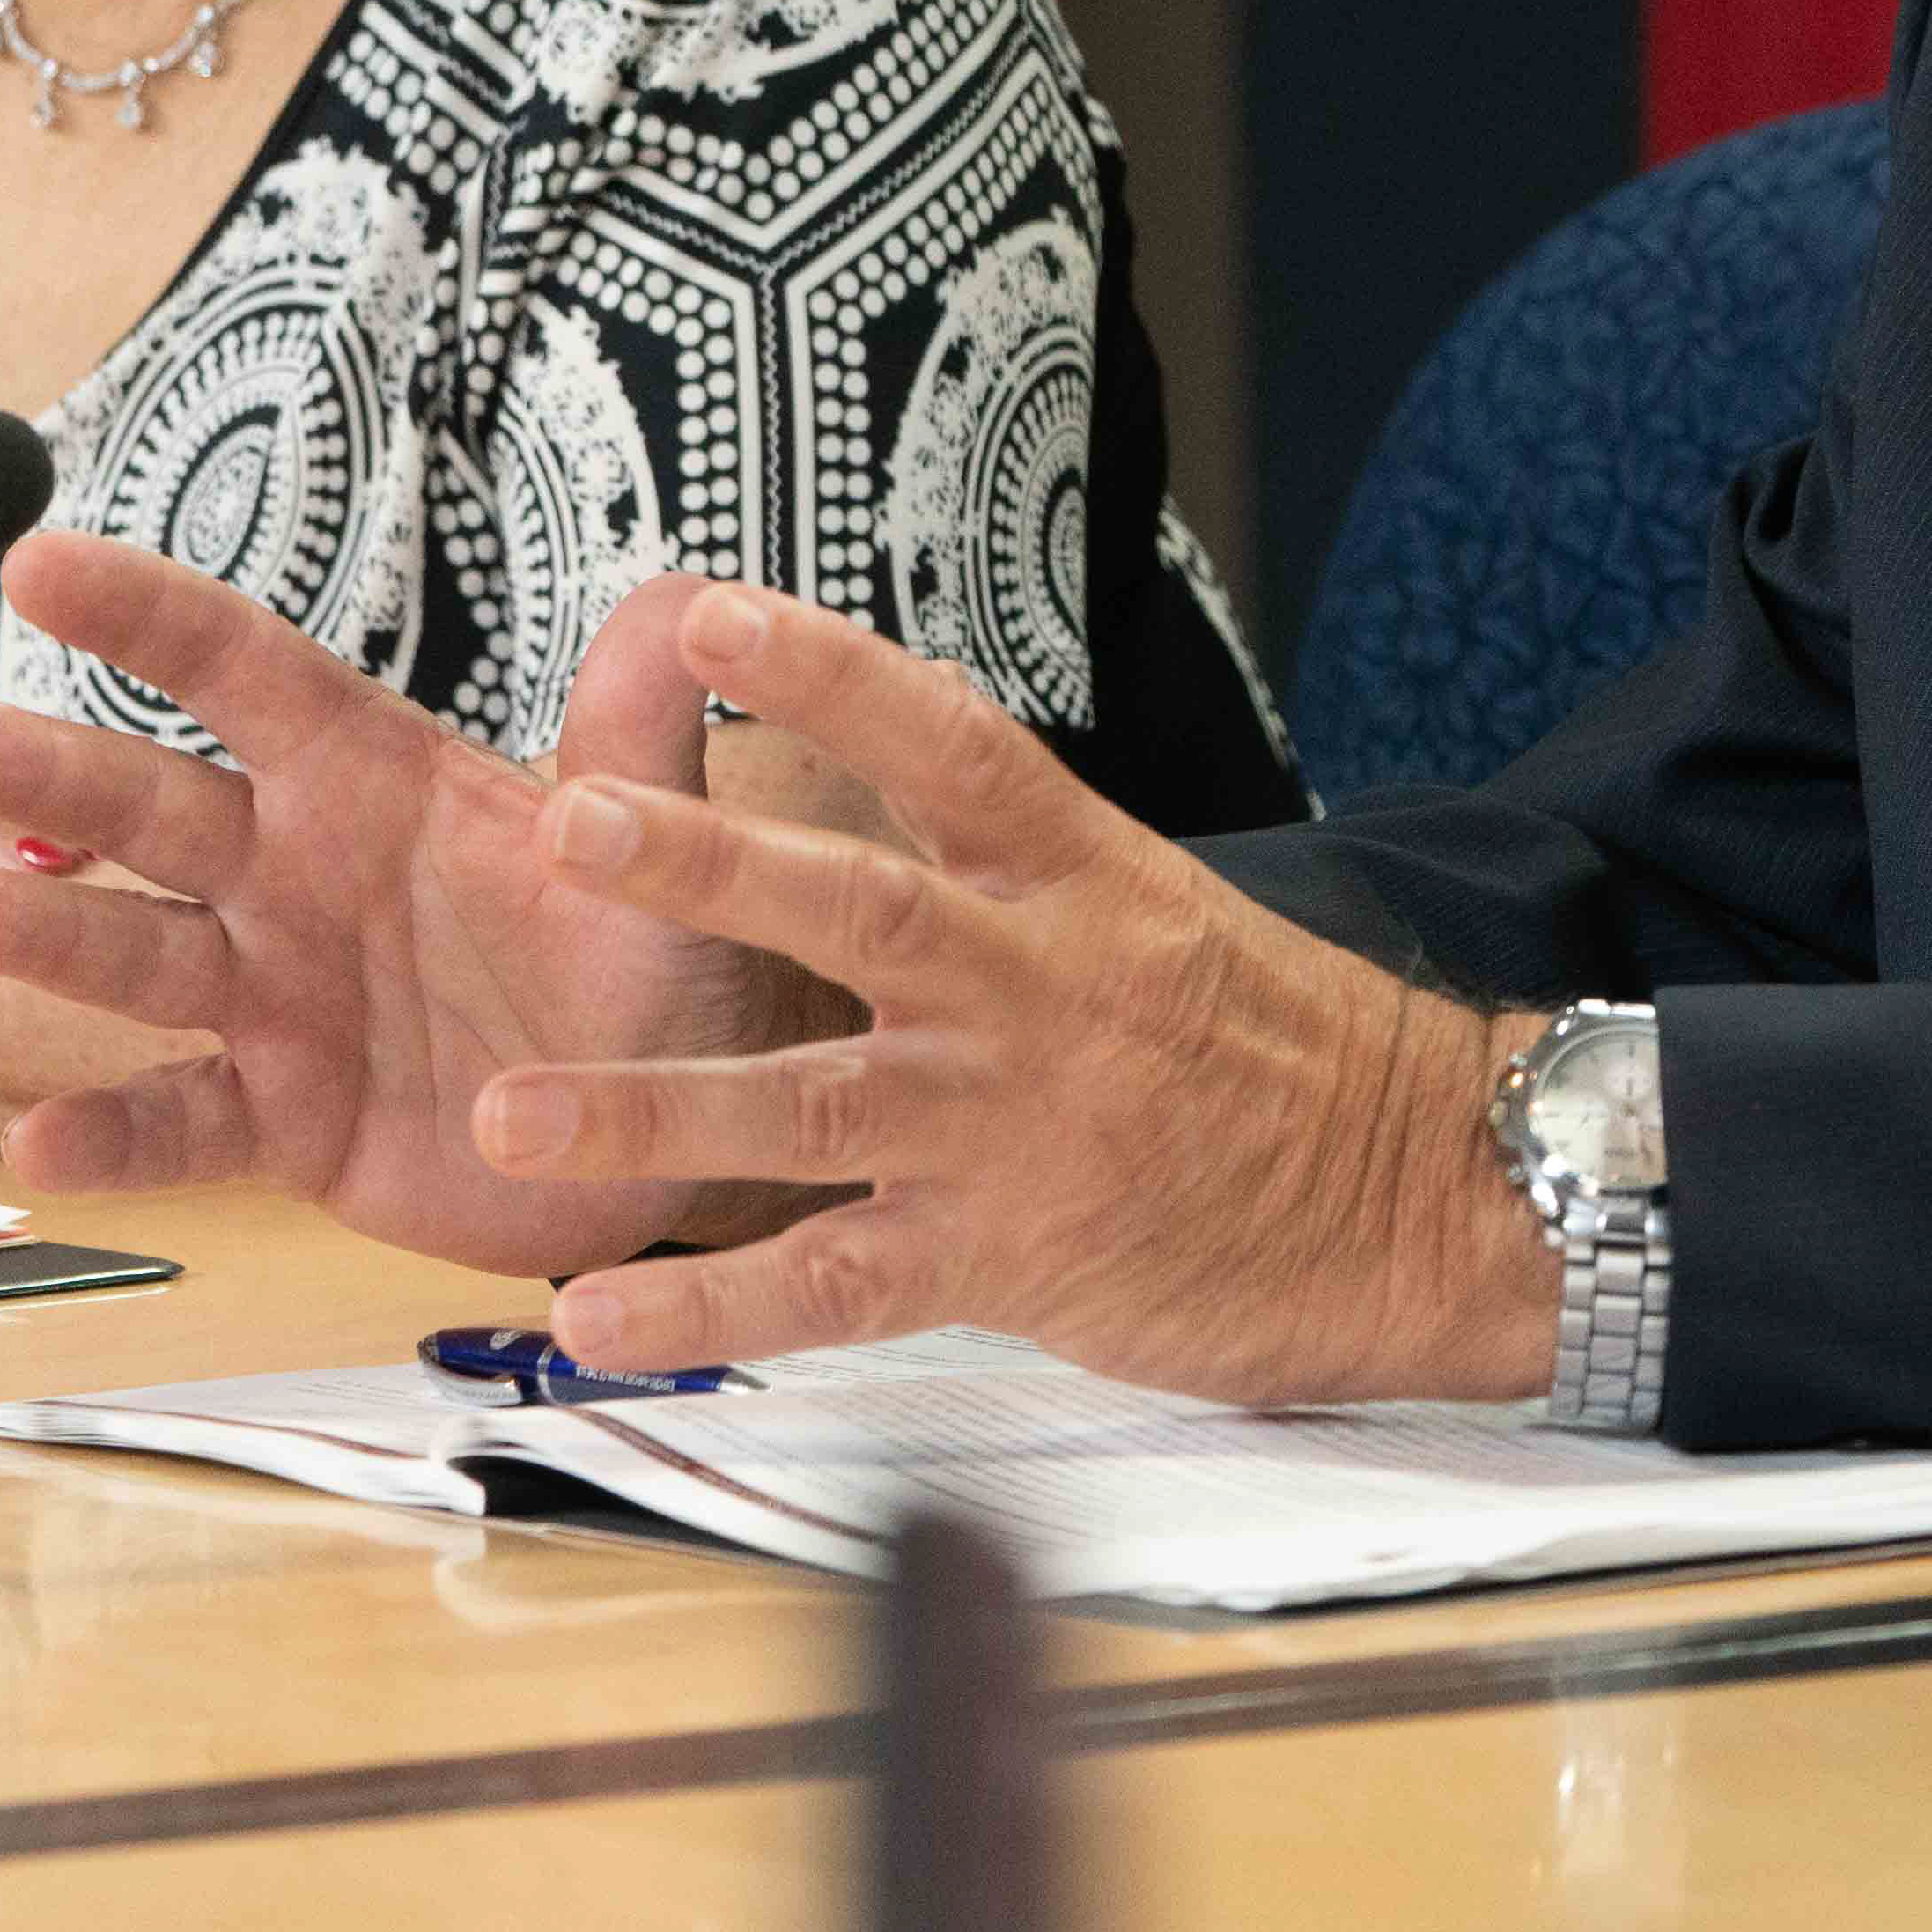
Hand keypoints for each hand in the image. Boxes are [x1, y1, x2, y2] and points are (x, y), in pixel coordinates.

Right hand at [0, 532, 791, 1276]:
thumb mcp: (668, 835)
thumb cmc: (657, 947)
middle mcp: (299, 875)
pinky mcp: (284, 1121)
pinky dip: (112, 1138)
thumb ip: (650, 730)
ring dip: (46, 937)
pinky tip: (40, 1143)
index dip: (149, 617)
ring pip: (137, 955)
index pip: (247, 672)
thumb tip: (689, 602)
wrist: (672, 1119)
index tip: (37, 558)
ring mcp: (278, 998)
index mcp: (375, 779)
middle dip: (44, 773)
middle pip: (151, 807)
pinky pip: (181, 1123)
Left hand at [467, 580, 1555, 1404]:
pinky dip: (711, 1306)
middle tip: (568, 820)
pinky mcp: (1008, 1257)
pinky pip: (835, 1285)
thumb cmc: (1287, 1058)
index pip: (948, 748)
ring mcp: (1014, 1125)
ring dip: (651, 1109)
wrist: (1423, 1196)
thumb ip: (1019, 887)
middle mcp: (1036, 987)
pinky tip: (596, 1317)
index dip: (829, 674)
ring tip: (509, 1111)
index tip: (709, 614)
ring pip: (811, 1107)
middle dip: (705, 866)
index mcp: (1083, 882)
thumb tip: (883, 821)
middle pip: (854, 908)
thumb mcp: (1164, 922)